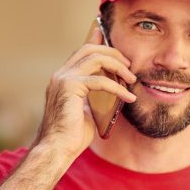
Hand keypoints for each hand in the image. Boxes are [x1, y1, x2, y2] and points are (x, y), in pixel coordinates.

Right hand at [32, 24, 136, 158]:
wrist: (57, 149)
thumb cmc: (72, 135)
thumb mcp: (87, 110)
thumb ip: (94, 96)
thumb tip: (111, 89)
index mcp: (63, 78)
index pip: (81, 52)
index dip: (97, 42)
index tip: (115, 41)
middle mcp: (60, 75)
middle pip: (89, 49)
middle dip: (112, 53)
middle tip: (129, 65)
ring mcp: (63, 79)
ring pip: (94, 58)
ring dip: (118, 66)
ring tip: (132, 79)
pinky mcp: (69, 88)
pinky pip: (100, 81)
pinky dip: (118, 88)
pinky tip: (129, 97)